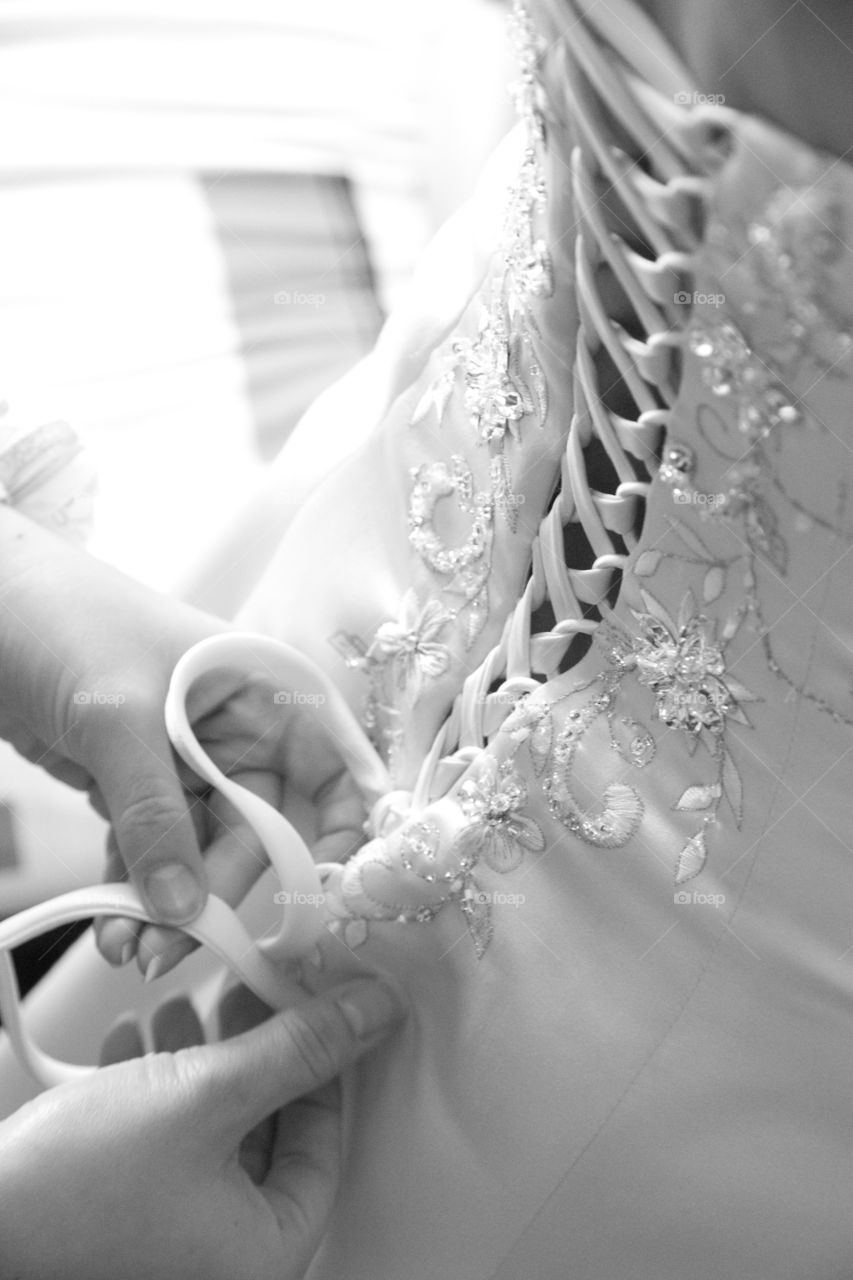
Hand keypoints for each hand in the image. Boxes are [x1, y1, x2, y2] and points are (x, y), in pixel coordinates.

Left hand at [0, 507, 364, 974]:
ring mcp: (185, 762)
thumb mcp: (119, 715)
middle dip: (218, 890)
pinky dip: (134, 891)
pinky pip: (152, 850)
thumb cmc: (65, 620)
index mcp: (261, 692)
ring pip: (200, 852)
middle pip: (256, 831)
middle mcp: (235, 732)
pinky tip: (114, 927)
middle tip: (175, 943)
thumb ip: (153, 812)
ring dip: (169, 906)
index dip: (341, 829)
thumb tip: (182, 906)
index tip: (322, 893)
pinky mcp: (137, 786)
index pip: (329, 768)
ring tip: (128, 947)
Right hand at [0, 974, 405, 1279]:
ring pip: (210, 1126)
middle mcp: (220, 1255)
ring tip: (176, 1007)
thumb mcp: (203, 1096)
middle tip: (246, 990)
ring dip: (197, 1057)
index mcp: (262, 1252)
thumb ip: (297, 1049)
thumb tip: (374, 1011)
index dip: (319, 1059)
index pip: (325, 1140)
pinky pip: (160, 1139)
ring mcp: (169, 1235)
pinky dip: (152, 1085)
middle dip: (249, 1049)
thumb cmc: (72, 1187)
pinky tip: (133, 1041)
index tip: (309, 1000)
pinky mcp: (122, 1211)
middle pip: (266, 1128)